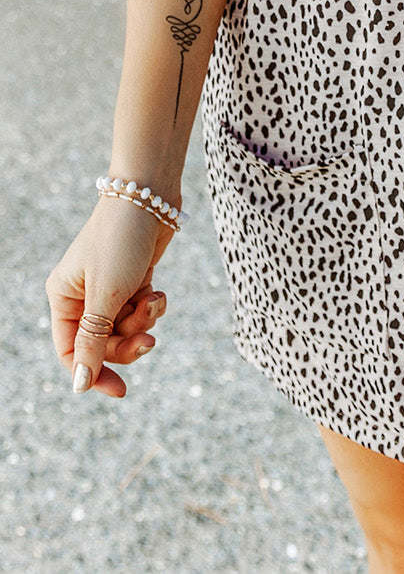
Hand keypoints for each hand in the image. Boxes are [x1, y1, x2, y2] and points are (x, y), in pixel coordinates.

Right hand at [46, 196, 174, 397]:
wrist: (149, 195)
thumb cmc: (120, 241)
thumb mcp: (106, 296)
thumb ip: (93, 342)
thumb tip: (79, 384)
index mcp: (62, 298)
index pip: (70, 353)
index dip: (93, 374)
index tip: (121, 390)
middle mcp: (82, 294)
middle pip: (102, 344)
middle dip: (127, 344)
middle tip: (149, 340)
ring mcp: (109, 286)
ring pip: (126, 326)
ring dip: (143, 321)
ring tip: (153, 301)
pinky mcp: (133, 278)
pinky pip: (141, 308)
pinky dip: (152, 305)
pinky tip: (158, 291)